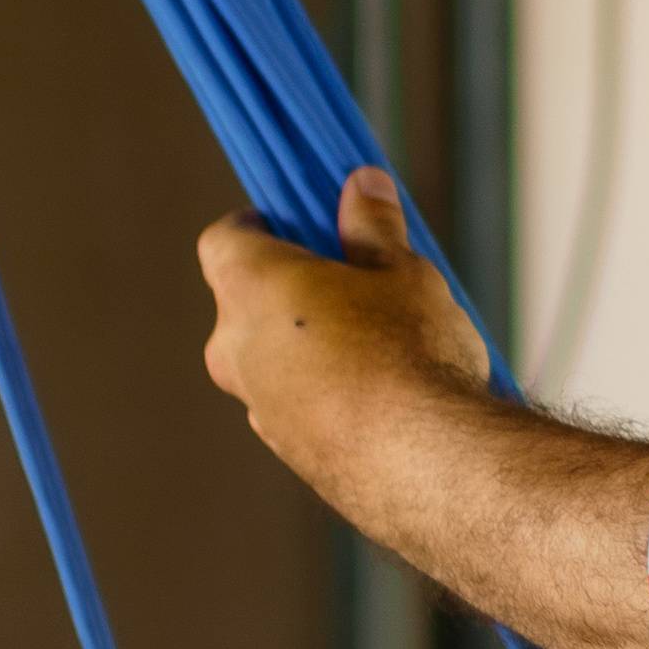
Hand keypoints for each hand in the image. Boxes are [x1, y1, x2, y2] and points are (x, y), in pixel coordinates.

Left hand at [196, 167, 488, 502]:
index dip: (256, 226)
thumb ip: (372, 226)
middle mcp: (234, 347)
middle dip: (290, 287)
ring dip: (308, 343)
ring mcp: (257, 405)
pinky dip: (325, 391)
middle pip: (244, 301)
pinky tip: (384, 393)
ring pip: (270, 357)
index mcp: (250, 288)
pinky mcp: (287, 451)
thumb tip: (361, 185)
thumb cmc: (410, 351)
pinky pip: (296, 403)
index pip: (222, 239)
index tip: (296, 223)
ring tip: (382, 341)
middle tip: (353, 281)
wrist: (425, 462)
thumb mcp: (401, 271)